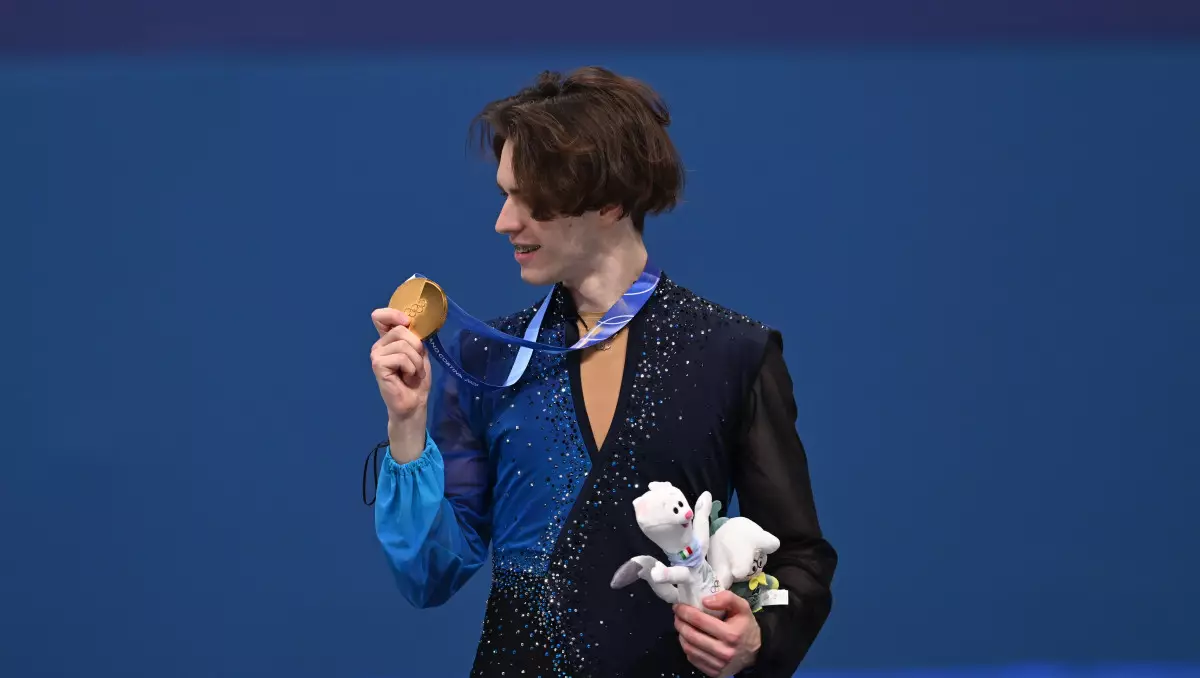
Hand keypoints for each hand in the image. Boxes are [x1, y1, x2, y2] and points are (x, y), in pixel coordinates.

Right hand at [370, 308, 431, 455]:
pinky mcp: (378, 364)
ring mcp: (376, 354)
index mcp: (388, 339)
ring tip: (412, 373)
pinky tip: (406, 378)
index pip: (380, 316)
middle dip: (417, 347)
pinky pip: (402, 357)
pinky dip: (411, 368)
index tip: (407, 322)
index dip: (393, 314)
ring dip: (416, 361)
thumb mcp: (419, 353)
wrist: (413, 403)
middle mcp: (379, 344)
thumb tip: (413, 323)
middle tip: (416, 365)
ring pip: (404, 344)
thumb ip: (414, 337)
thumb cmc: (416, 379)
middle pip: (402, 329)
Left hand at [673, 592, 760, 677]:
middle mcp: (724, 652)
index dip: (685, 612)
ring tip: (681, 625)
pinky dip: (687, 647)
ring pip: (689, 648)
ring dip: (681, 635)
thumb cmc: (746, 627)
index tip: (678, 606)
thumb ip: (727, 598)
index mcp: (731, 634)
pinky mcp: (714, 673)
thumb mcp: (742, 607)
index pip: (700, 621)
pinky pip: (693, 659)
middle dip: (680, 623)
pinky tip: (689, 638)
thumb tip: (705, 600)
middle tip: (677, 615)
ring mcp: (718, 665)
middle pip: (691, 635)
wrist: (756, 652)